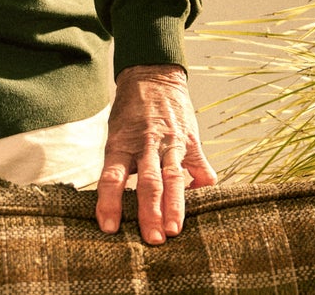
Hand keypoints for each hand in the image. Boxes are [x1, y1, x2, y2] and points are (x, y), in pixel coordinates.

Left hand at [95, 64, 215, 243]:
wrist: (152, 74)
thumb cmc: (130, 111)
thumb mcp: (116, 134)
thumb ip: (120, 165)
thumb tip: (114, 203)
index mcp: (121, 143)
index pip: (112, 177)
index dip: (109, 203)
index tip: (109, 228)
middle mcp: (146, 144)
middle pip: (147, 183)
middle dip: (150, 213)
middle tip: (153, 239)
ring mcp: (171, 142)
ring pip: (174, 177)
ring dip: (175, 206)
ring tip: (176, 230)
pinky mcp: (191, 140)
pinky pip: (201, 167)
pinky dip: (204, 186)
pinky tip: (205, 201)